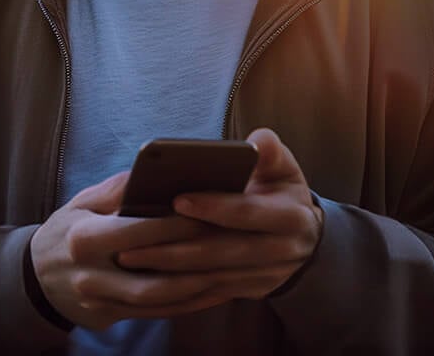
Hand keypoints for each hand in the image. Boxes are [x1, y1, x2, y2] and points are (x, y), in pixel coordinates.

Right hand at [29, 170, 251, 330]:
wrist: (35, 280)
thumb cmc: (68, 229)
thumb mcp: (83, 202)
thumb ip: (119, 188)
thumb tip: (159, 168)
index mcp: (84, 238)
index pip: (140, 231)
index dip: (179, 223)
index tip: (215, 211)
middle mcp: (92, 275)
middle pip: (156, 271)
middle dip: (199, 257)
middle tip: (236, 241)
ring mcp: (102, 302)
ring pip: (161, 299)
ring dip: (200, 286)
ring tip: (234, 268)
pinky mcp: (111, 318)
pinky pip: (159, 313)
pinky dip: (190, 303)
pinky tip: (215, 288)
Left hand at [114, 128, 323, 297]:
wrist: (304, 238)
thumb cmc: (281, 191)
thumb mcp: (284, 168)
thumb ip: (271, 151)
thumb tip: (256, 142)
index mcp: (290, 216)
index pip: (248, 212)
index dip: (214, 207)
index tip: (177, 199)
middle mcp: (281, 251)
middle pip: (221, 251)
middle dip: (175, 248)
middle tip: (131, 242)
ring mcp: (266, 276)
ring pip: (211, 276)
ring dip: (168, 270)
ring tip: (129, 258)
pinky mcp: (250, 291)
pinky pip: (210, 292)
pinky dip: (177, 286)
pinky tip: (147, 277)